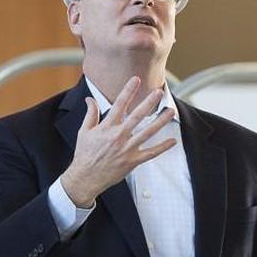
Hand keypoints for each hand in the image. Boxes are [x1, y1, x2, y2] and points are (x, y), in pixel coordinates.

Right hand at [59, 77, 176, 206]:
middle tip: (159, 92)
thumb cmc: (85, 154)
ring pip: (147, 132)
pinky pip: (151, 153)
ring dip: (160, 121)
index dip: (128, 91)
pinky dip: (162, 147)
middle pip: (136, 116)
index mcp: (107, 127)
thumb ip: (90, 114)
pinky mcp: (133, 160)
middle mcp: (118, 136)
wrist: (85, 177)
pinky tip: (173, 141)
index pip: (119, 105)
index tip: (136, 79)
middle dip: (148, 103)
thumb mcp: (84, 132)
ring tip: (171, 111)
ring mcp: (127, 149)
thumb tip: (89, 99)